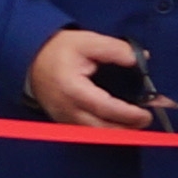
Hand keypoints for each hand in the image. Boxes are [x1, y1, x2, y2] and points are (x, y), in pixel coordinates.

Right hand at [27, 29, 159, 130]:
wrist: (30, 59)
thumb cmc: (59, 50)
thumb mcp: (87, 41)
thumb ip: (115, 50)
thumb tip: (141, 60)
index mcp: (72, 89)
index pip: (104, 107)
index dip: (127, 114)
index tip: (146, 113)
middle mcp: (67, 110)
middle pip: (101, 129)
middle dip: (127, 129)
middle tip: (146, 120)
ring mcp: (64, 119)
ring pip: (95, 135)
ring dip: (118, 132)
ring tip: (137, 123)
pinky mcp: (64, 122)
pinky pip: (88, 133)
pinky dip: (106, 131)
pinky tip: (120, 124)